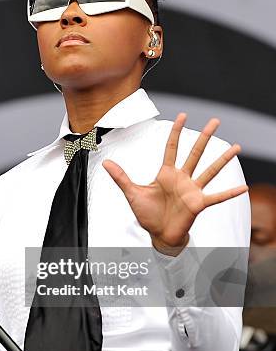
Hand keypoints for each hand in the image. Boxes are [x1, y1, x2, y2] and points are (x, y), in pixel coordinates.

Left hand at [102, 113, 247, 255]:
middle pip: (195, 153)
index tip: (183, 115)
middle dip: (205, 137)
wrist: (158, 235)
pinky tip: (243, 187)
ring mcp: (192, 190)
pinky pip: (217, 197)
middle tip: (215, 121)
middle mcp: (182, 178)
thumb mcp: (132, 193)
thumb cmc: (147, 214)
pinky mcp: (199, 204)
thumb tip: (106, 163)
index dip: (176, 131)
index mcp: (167, 173)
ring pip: (209, 170)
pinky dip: (230, 193)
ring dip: (223, 159)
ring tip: (237, 147)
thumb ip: (121, 177)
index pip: (172, 147)